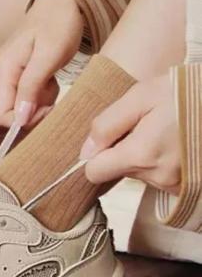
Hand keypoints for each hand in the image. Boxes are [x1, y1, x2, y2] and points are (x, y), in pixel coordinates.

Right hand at [0, 0, 83, 126]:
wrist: (62, 0)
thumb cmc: (59, 23)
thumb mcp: (49, 56)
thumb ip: (32, 88)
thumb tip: (20, 120)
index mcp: (3, 70)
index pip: (2, 114)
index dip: (24, 119)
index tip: (49, 109)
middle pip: (11, 111)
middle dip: (34, 110)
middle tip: (55, 91)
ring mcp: (6, 73)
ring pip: (20, 105)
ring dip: (40, 101)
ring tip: (53, 80)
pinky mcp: (15, 73)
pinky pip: (25, 95)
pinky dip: (41, 93)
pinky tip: (49, 78)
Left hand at [81, 74, 180, 194]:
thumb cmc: (190, 91)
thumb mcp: (142, 96)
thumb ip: (107, 125)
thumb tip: (85, 151)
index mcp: (140, 155)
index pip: (94, 173)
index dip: (96, 155)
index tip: (109, 139)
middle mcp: (157, 176)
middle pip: (119, 171)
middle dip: (125, 150)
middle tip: (148, 124)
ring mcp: (175, 183)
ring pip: (141, 173)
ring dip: (146, 154)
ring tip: (167, 130)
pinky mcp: (189, 185)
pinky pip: (161, 177)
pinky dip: (164, 161)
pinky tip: (178, 142)